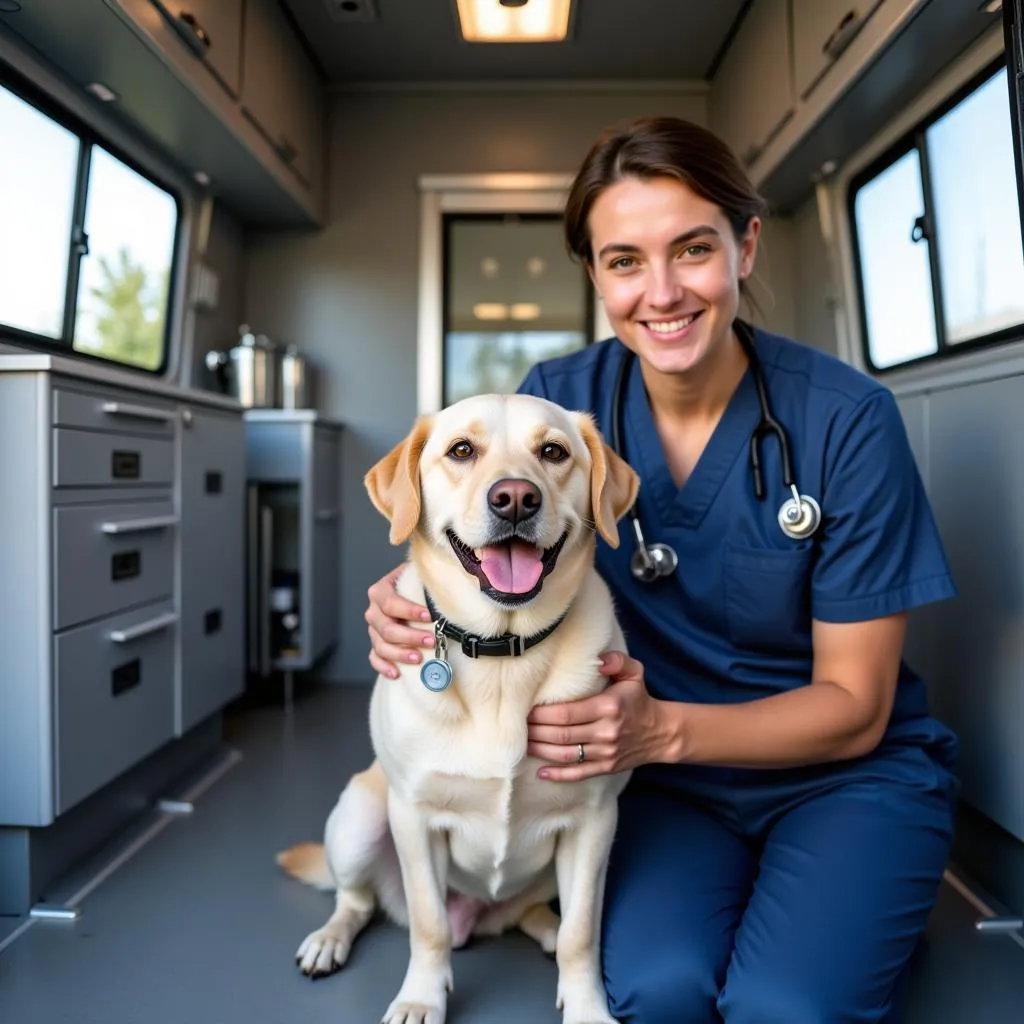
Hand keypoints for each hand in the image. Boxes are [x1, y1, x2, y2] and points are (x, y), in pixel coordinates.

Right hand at [365, 564, 434, 678]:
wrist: (414, 593)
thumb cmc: (420, 585)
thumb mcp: (423, 577)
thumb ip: (429, 580)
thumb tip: (447, 586)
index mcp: (381, 590)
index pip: (390, 602)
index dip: (408, 611)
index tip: (429, 617)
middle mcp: (374, 611)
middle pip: (386, 627)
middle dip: (409, 636)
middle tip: (431, 640)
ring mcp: (374, 630)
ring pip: (380, 645)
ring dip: (400, 653)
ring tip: (418, 658)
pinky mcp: (377, 646)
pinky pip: (375, 658)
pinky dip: (384, 667)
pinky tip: (396, 673)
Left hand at [525, 651, 679, 780]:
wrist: (660, 732)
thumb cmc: (638, 698)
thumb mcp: (634, 673)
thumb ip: (617, 660)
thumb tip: (597, 660)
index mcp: (608, 707)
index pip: (567, 713)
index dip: (542, 713)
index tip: (526, 709)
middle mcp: (606, 732)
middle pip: (561, 734)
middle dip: (536, 731)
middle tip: (518, 725)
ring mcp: (606, 753)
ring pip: (565, 755)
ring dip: (540, 751)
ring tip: (523, 743)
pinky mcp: (606, 768)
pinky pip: (578, 773)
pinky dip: (558, 775)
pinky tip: (540, 772)